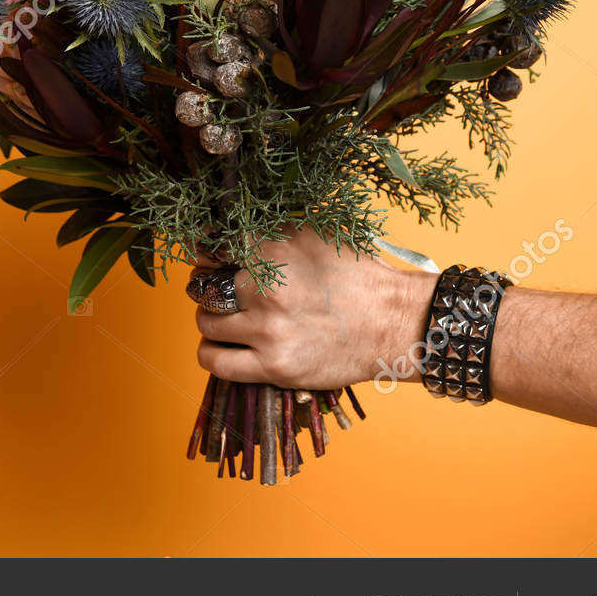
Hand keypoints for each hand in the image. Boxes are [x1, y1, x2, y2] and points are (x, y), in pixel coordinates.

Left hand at [194, 232, 433, 389]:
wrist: (393, 322)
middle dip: (208, 286)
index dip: (206, 253)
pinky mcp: (274, 367)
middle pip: (203, 287)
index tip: (210, 259)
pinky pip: (215, 362)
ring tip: (227, 318)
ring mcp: (268, 332)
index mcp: (273, 252)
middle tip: (223, 290)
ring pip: (205, 323)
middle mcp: (265, 291)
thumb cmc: (356, 276)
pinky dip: (211, 352)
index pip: (211, 248)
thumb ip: (269, 232)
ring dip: (210, 319)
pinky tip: (223, 345)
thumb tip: (229, 228)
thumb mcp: (314, 236)